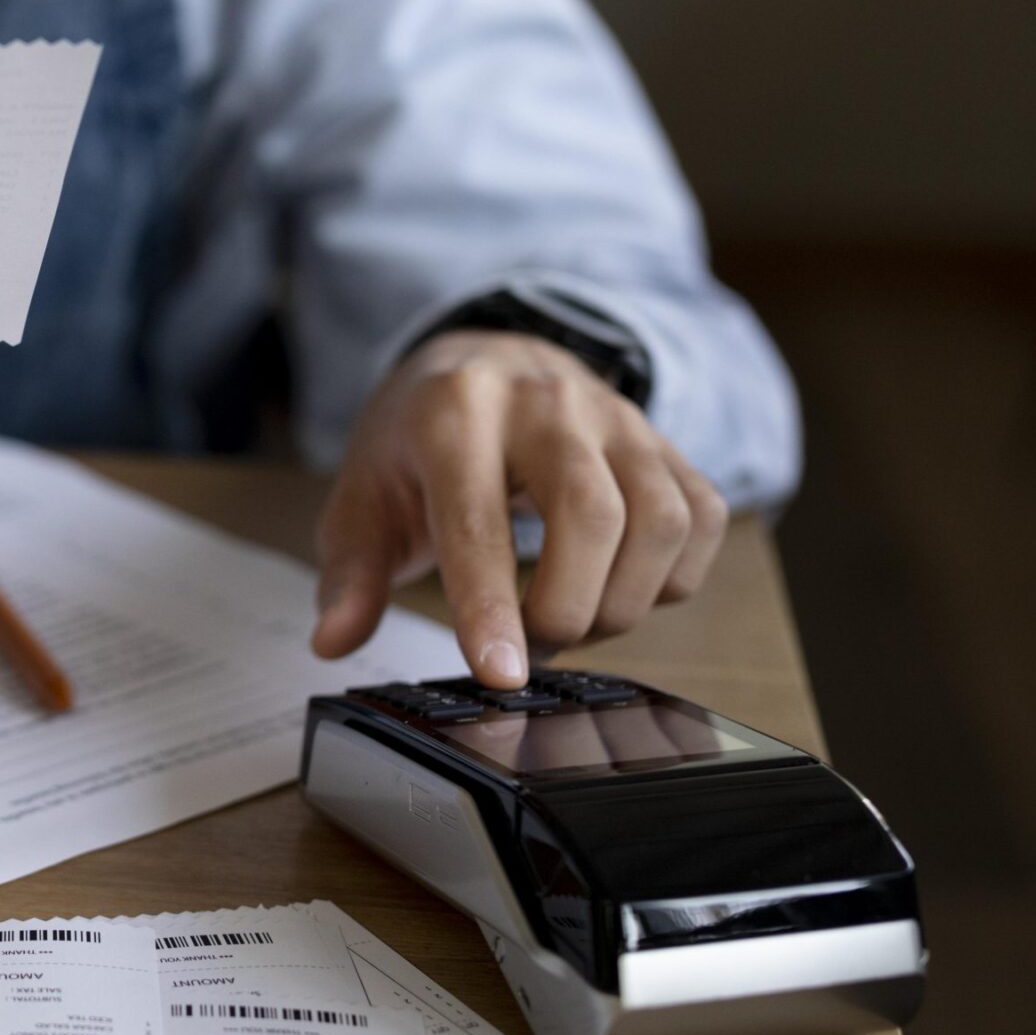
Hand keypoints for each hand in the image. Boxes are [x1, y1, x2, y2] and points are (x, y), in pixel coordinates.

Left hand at [310, 330, 728, 687]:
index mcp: (454, 412)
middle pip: (592, 515)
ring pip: (660, 520)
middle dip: (567, 609)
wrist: (482, 360)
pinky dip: (671, 579)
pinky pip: (702, 519)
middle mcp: (545, 402)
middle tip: (530, 648)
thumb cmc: (417, 441)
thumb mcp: (362, 497)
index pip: (478, 518)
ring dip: (623, 600)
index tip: (501, 674)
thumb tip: (333, 641)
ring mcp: (615, 417)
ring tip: (568, 620)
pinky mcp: (664, 440)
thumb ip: (349, 574)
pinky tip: (618, 588)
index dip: (491, 604)